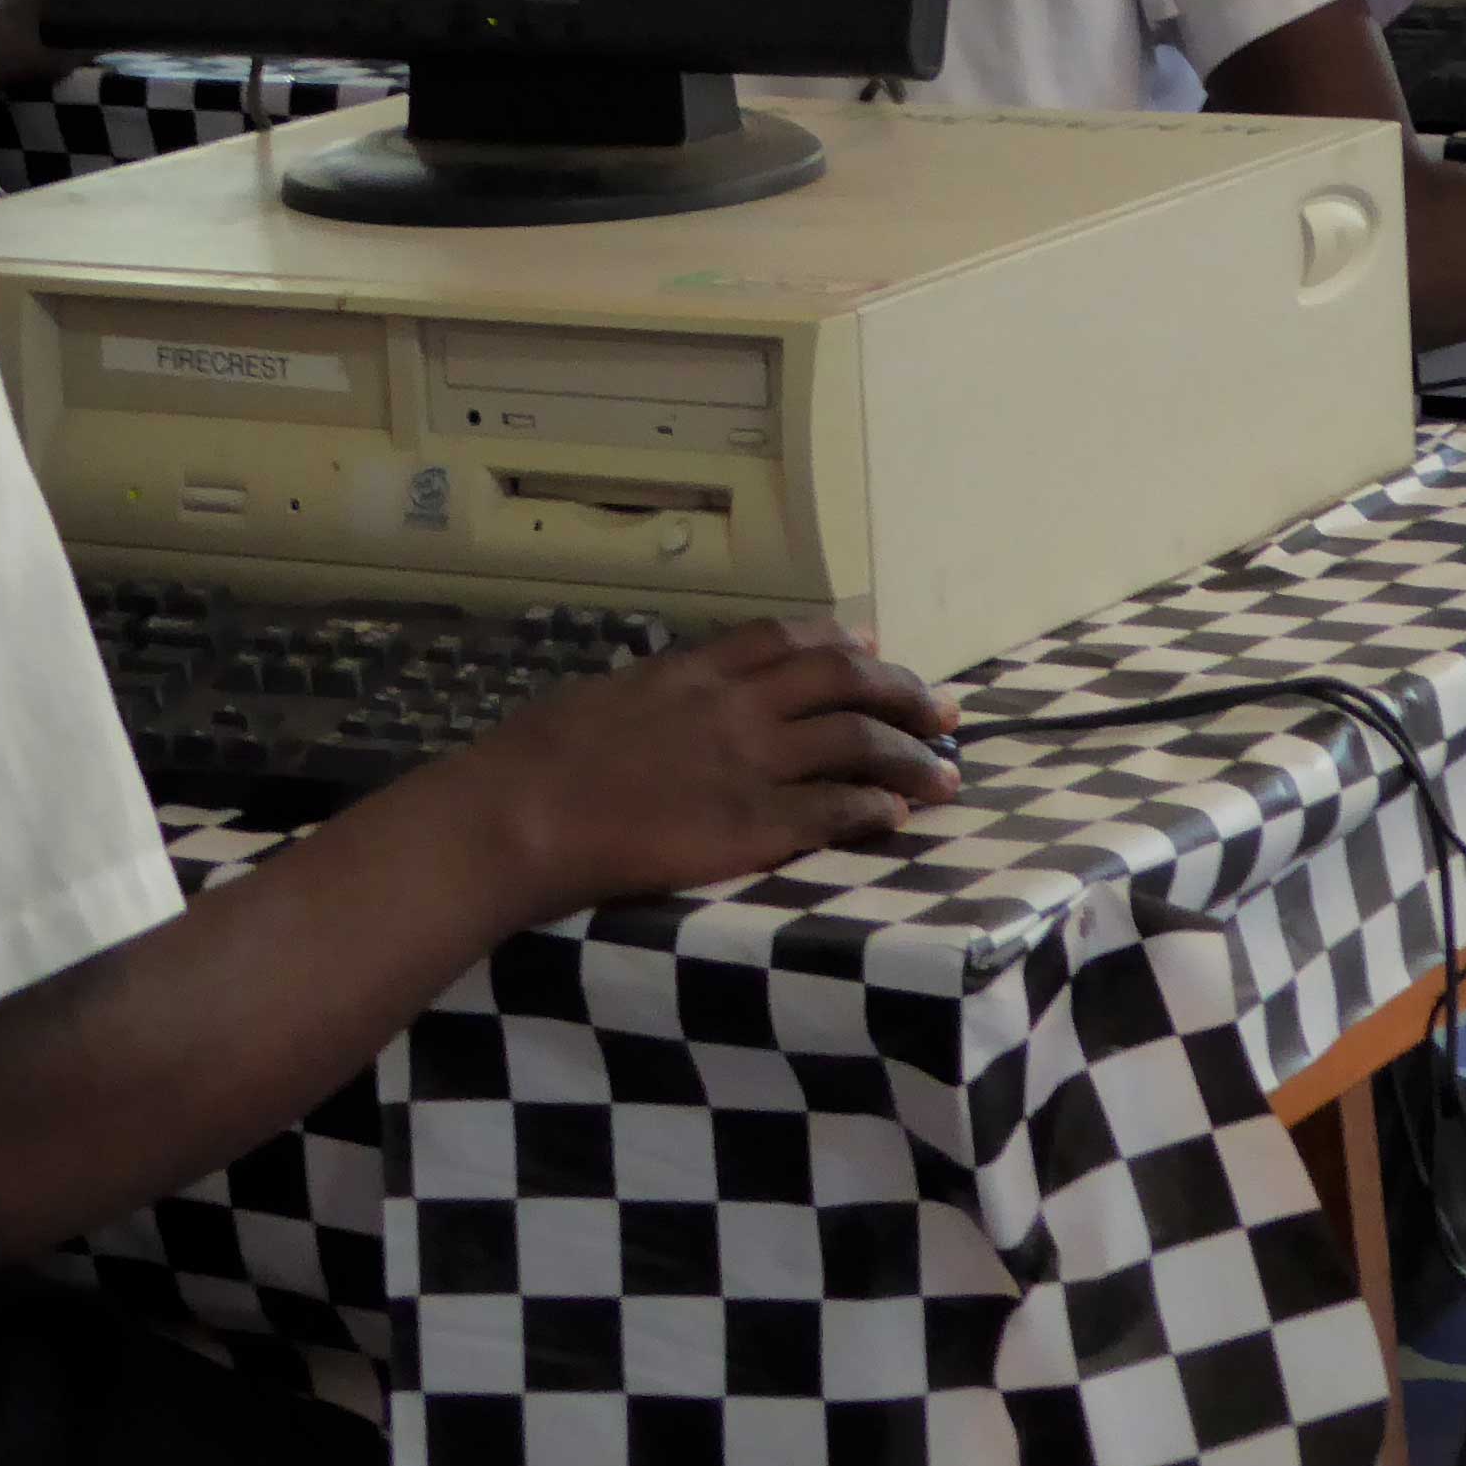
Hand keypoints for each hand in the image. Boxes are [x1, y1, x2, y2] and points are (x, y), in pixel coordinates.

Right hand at [390, 618, 959, 924]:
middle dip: (902, 692)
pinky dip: (876, 809)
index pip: (787, 640)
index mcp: (693, 671)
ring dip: (911, 757)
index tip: (875, 648)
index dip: (843, 643)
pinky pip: (836, 809)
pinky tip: (899, 817)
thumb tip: (661, 702)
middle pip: (844, 680)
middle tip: (942, 713)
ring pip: (857, 742)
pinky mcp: (752, 824)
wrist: (519, 814)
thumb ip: (651, 697)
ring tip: (947, 775)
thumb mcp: (599, 702)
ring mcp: (749, 763)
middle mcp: (734, 706)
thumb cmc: (535, 763)